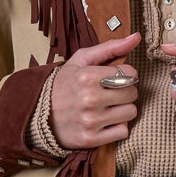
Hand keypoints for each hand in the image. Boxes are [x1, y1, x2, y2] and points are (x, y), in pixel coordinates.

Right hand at [49, 33, 140, 148]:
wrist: (39, 114)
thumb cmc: (64, 84)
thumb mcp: (81, 60)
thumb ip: (110, 47)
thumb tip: (137, 37)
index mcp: (87, 76)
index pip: (130, 73)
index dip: (127, 74)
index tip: (116, 78)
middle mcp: (89, 99)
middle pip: (132, 93)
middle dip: (126, 91)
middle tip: (112, 93)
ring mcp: (90, 121)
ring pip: (130, 113)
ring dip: (123, 110)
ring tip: (108, 107)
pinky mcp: (90, 139)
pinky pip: (123, 132)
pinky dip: (117, 127)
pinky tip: (105, 122)